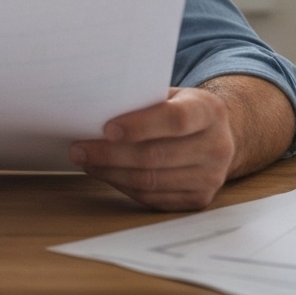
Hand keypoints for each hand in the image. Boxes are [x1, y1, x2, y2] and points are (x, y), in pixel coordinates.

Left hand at [69, 86, 236, 210]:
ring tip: (85, 162)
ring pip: (152, 181)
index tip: (107, 129)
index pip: (176, 119)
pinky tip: (106, 174)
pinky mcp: (199, 200)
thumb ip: (143, 100)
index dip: (140, 125)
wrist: (216, 136)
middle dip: (111, 154)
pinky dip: (124, 186)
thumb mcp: (170, 95)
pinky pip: (154, 198)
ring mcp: (211, 177)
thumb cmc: (179, 109)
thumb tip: (94, 109)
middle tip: (79, 149)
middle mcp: (217, 146)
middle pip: (157, 155)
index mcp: (209, 111)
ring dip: (111, 173)